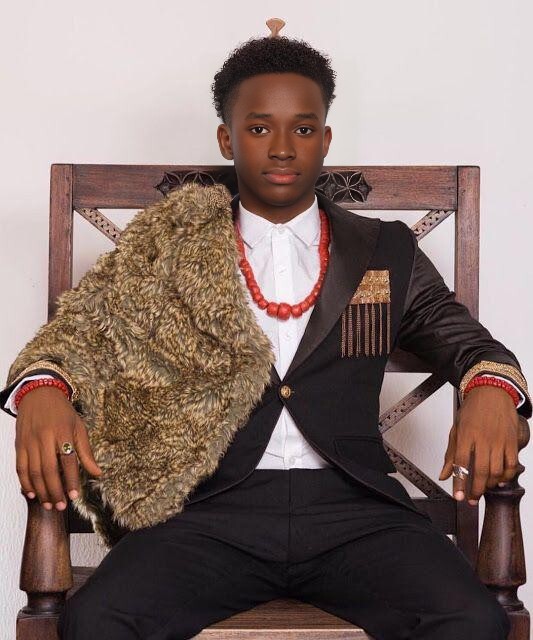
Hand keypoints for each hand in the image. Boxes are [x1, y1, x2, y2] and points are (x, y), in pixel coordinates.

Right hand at [15, 386, 102, 510]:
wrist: (39, 394)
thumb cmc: (62, 412)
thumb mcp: (79, 427)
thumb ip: (86, 451)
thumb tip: (97, 473)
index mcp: (63, 432)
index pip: (68, 460)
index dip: (72, 480)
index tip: (75, 496)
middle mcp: (45, 437)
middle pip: (49, 470)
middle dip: (55, 491)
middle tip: (62, 506)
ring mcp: (30, 441)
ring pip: (34, 472)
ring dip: (41, 491)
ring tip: (49, 504)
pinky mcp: (19, 445)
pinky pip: (20, 467)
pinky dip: (25, 483)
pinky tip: (33, 494)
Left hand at [438, 385, 518, 504]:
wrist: (492, 392)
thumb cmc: (473, 409)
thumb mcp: (456, 428)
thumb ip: (451, 453)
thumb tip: (444, 474)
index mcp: (466, 435)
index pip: (460, 463)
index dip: (459, 482)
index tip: (458, 496)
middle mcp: (483, 439)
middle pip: (480, 471)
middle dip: (476, 490)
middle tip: (471, 499)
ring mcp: (499, 440)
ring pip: (497, 471)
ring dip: (490, 485)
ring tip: (484, 488)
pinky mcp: (512, 441)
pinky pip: (511, 464)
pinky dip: (507, 476)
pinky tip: (500, 480)